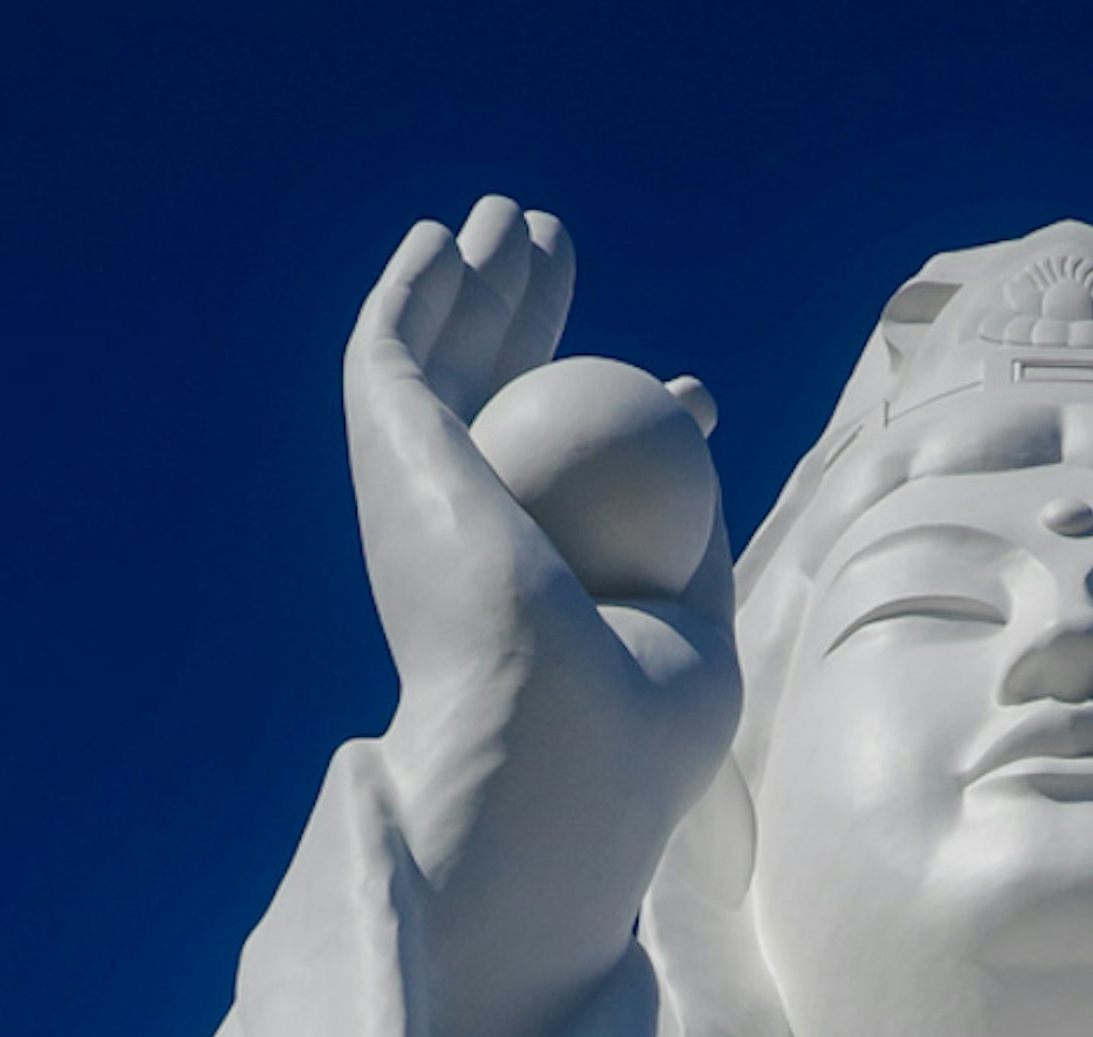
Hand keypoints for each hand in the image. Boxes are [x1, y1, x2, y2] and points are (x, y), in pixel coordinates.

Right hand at [342, 200, 739, 1036]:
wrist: (547, 761)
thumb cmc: (633, 741)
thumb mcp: (699, 646)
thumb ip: (700, 554)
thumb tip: (703, 453)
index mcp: (543, 601)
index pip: (585, 501)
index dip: (635, 429)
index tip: (695, 394)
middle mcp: (474, 551)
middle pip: (509, 411)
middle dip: (537, 326)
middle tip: (572, 256)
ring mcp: (424, 506)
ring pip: (446, 368)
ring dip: (479, 288)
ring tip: (521, 219)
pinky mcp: (389, 465)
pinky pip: (392, 358)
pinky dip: (413, 295)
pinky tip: (444, 240)